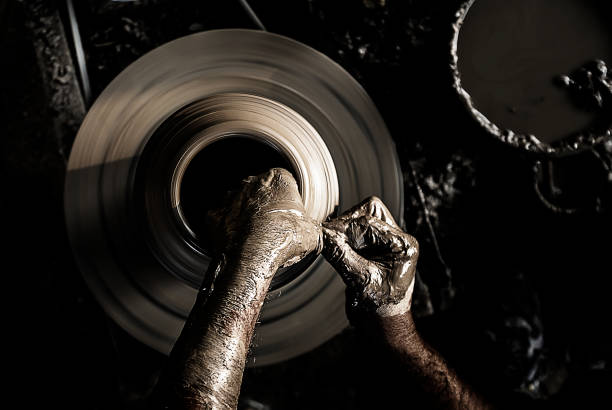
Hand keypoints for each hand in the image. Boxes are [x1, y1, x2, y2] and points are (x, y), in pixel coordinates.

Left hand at [208, 168, 322, 277]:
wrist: (255, 254)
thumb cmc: (285, 237)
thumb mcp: (312, 232)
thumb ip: (310, 226)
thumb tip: (312, 233)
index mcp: (278, 178)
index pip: (285, 183)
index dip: (289, 202)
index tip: (291, 217)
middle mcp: (251, 182)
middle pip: (260, 192)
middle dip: (265, 206)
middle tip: (274, 229)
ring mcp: (230, 198)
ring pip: (239, 204)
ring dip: (246, 217)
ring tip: (256, 238)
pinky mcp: (214, 216)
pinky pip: (222, 221)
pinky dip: (228, 230)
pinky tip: (238, 243)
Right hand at [322, 196, 418, 316]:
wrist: (383, 323)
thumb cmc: (379, 308)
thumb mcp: (359, 281)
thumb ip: (341, 256)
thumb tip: (322, 236)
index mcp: (403, 245)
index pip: (369, 222)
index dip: (345, 228)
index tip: (325, 235)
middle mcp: (398, 238)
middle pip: (369, 211)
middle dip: (347, 224)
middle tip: (332, 241)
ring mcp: (387, 240)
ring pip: (362, 217)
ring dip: (346, 230)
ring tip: (338, 249)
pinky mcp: (375, 245)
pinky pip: (357, 230)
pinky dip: (345, 237)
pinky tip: (340, 251)